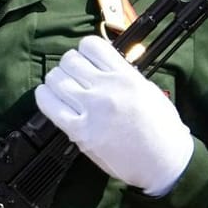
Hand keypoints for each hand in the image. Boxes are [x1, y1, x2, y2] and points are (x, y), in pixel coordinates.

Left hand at [35, 35, 194, 196]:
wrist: (163, 162)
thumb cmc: (161, 128)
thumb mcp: (147, 90)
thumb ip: (123, 75)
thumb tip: (100, 66)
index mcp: (126, 76)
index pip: (91, 45)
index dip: (84, 52)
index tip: (86, 61)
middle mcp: (107, 88)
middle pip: (70, 60)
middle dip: (69, 66)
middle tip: (73, 77)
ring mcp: (92, 109)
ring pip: (56, 78)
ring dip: (56, 81)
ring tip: (62, 89)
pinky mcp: (79, 131)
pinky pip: (49, 104)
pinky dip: (44, 97)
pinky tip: (49, 98)